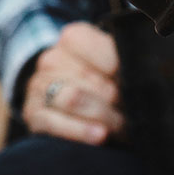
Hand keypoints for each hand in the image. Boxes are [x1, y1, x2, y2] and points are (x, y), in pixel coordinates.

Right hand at [22, 22, 122, 144]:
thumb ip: (124, 63)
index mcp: (73, 39)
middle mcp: (51, 58)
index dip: (119, 69)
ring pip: (73, 99)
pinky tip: (99, 136)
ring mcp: (38, 85)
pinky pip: (53, 123)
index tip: (134, 82)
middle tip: (133, 112)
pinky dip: (80, 131)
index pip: (99, 48)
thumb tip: (140, 74)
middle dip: (116, 100)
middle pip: (90, 78)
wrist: (72, 104)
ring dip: (104, 117)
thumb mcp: (115, 64)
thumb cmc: (103, 82)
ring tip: (122, 127)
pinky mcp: (33, 113)